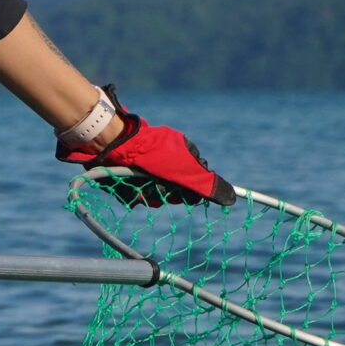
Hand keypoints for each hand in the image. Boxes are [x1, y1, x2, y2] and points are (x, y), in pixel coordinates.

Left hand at [57, 99, 235, 205]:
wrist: (112, 146)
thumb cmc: (153, 156)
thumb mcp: (186, 172)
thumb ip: (207, 186)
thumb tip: (232, 199)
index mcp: (183, 151)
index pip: (194, 181)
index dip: (187, 191)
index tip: (179, 191)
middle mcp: (165, 157)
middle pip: (172, 190)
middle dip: (163, 194)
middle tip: (154, 186)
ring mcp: (146, 165)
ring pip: (152, 194)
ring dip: (146, 195)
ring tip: (137, 183)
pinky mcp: (128, 172)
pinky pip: (135, 192)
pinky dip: (131, 193)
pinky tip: (126, 184)